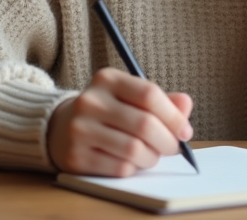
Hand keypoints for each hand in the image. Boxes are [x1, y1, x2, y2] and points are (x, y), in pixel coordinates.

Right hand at [47, 67, 193, 175]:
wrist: (60, 127)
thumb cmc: (107, 111)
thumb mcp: (130, 96)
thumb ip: (161, 100)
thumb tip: (186, 104)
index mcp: (107, 79)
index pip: (149, 94)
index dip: (173, 116)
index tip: (185, 131)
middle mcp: (90, 101)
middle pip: (144, 124)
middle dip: (168, 141)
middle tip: (173, 148)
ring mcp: (80, 129)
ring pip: (134, 149)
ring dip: (152, 157)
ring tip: (152, 155)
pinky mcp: (75, 156)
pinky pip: (119, 167)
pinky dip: (134, 168)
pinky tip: (131, 161)